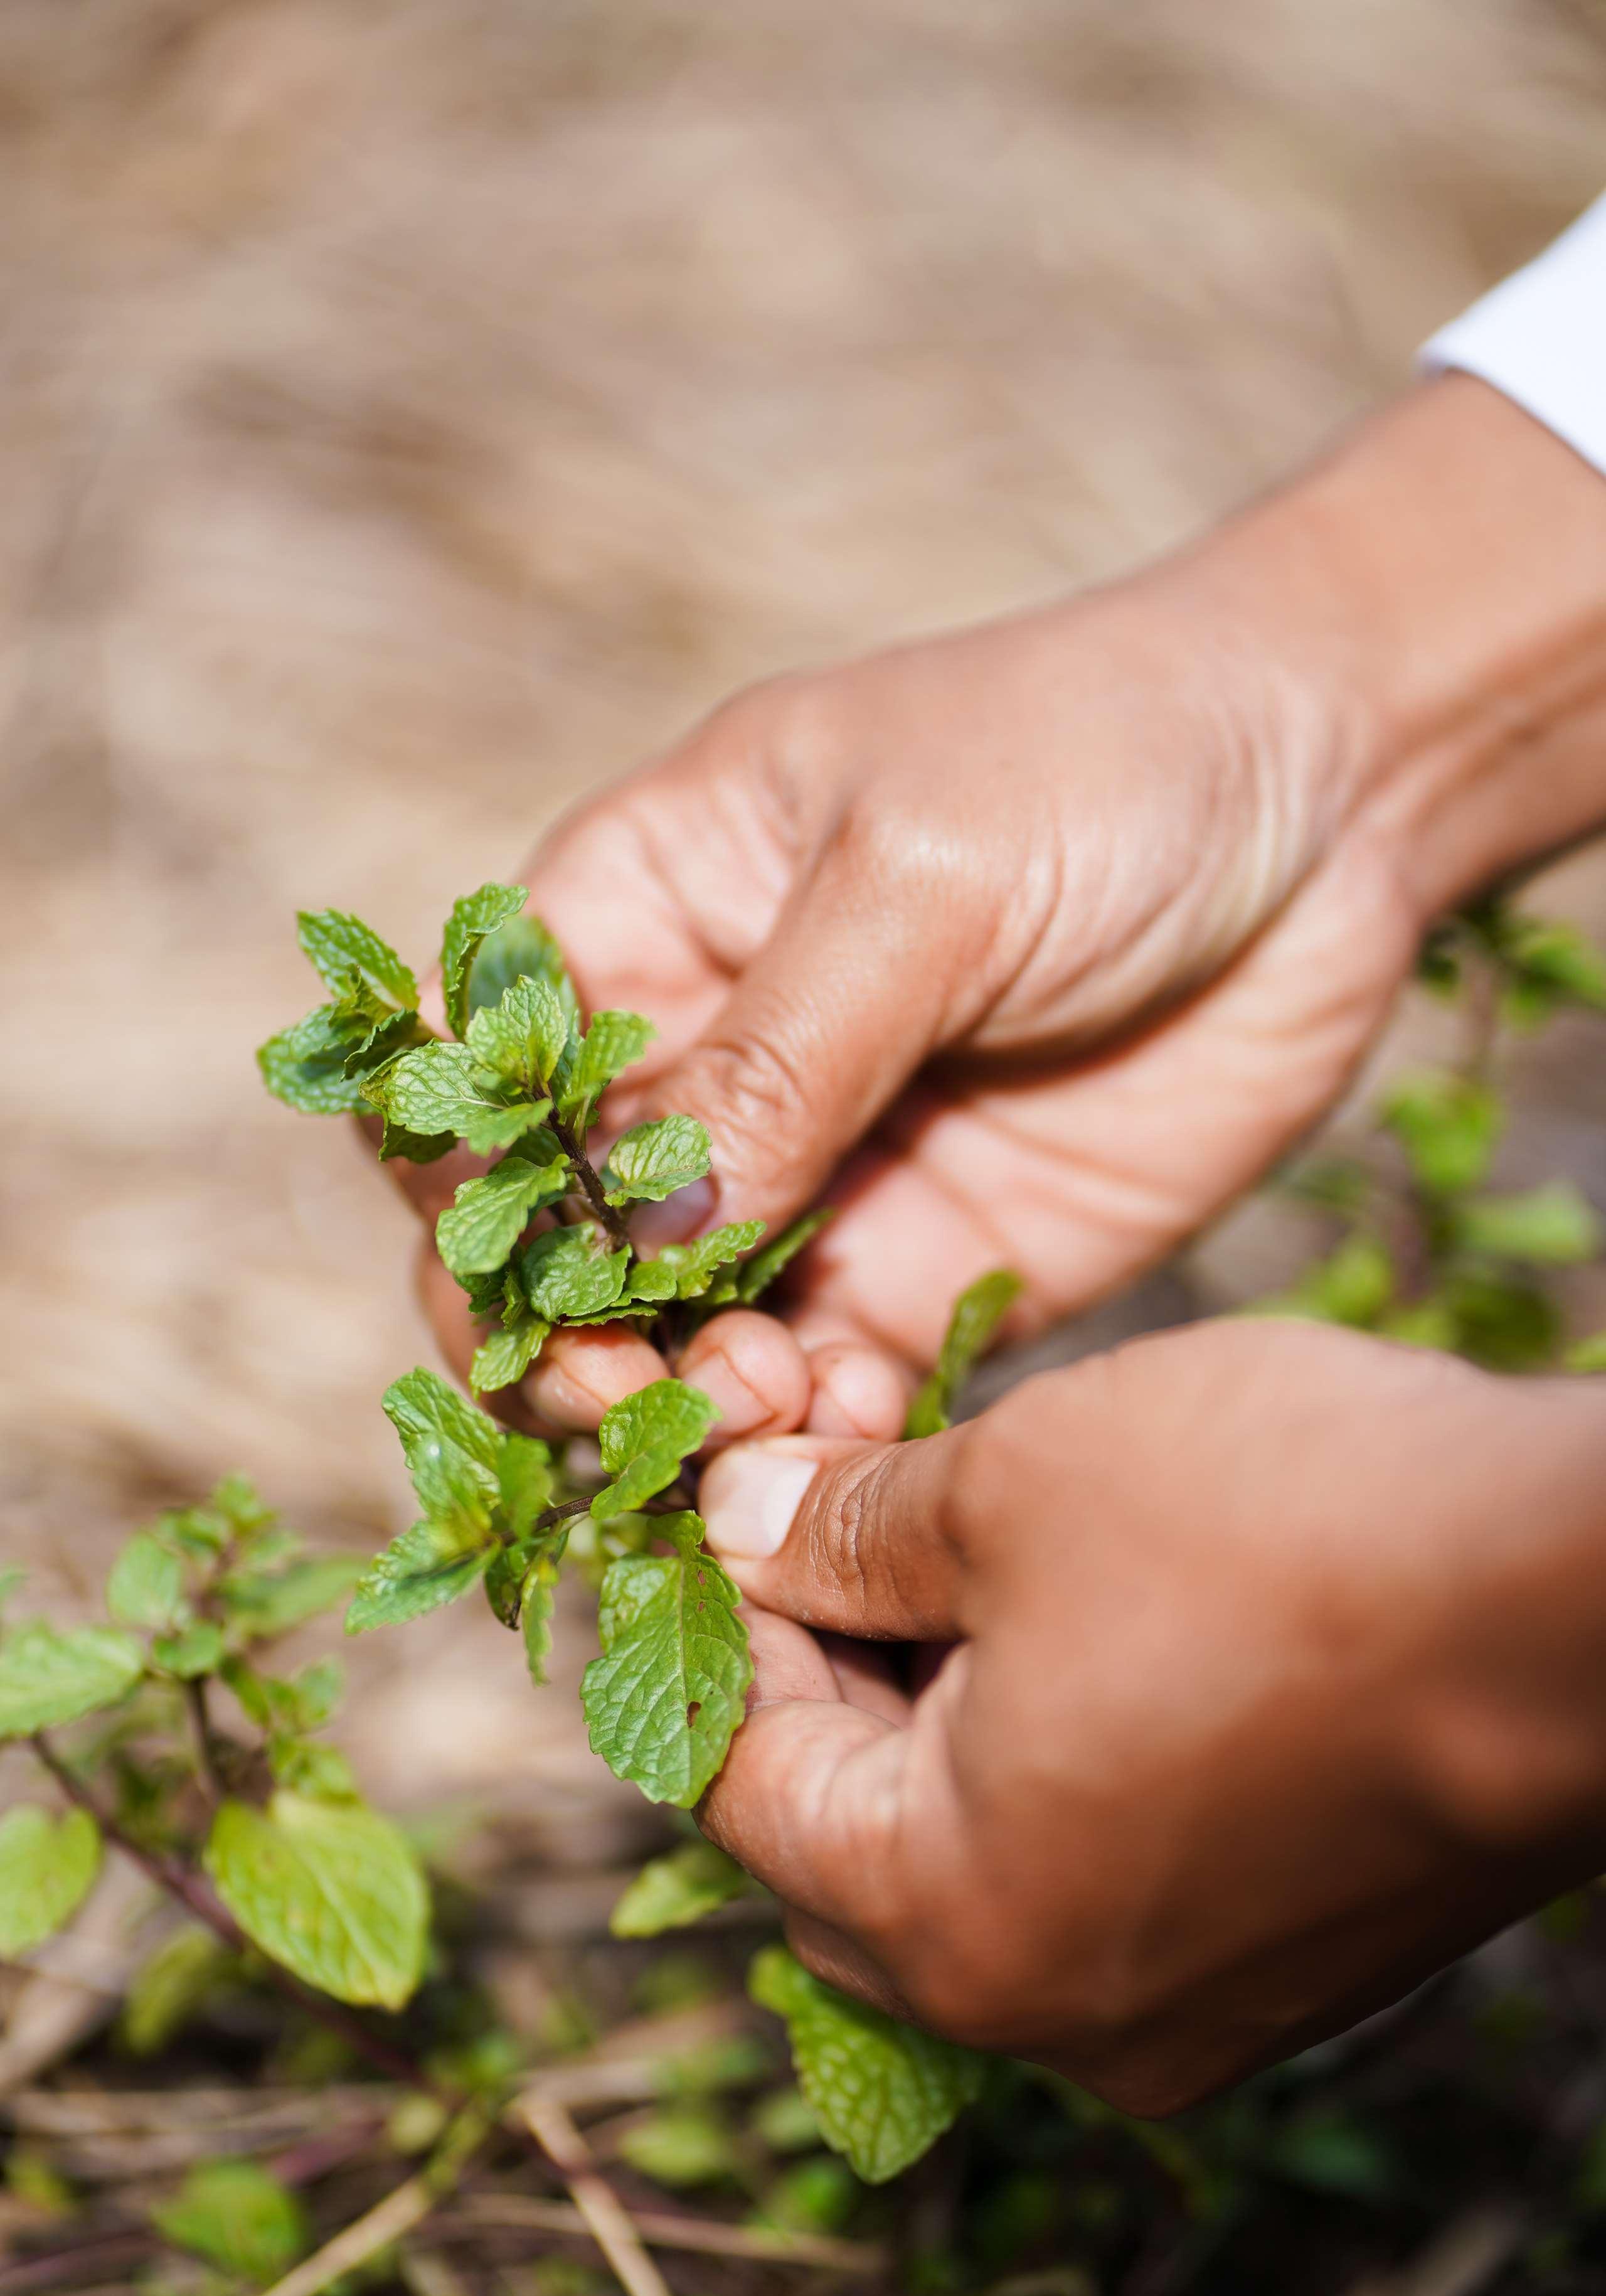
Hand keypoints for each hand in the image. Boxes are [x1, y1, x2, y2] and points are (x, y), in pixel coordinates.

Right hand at [390, 372, 1605, 1442]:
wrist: (1337, 798)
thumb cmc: (1102, 756)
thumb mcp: (920, 874)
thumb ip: (774, 1059)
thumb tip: (632, 1240)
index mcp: (637, 922)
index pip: (471, 1084)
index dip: (470, 1193)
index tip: (546, 1267)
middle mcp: (702, 1070)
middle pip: (554, 1247)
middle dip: (569, 1338)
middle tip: (655, 1387)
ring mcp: (815, 1182)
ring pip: (676, 1346)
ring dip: (688, 1407)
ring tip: (770, 1406)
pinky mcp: (933, 1270)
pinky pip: (827, 1390)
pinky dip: (817, 1436)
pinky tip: (855, 1429)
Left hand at [696, 1319, 1605, 2111]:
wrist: (1587, 1603)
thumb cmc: (1288, 1532)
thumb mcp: (1011, 1486)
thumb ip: (840, 1531)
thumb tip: (738, 1531)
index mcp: (951, 1924)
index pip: (746, 1782)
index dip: (728, 1622)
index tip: (747, 1503)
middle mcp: (1056, 2015)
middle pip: (849, 1846)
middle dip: (831, 1673)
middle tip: (848, 1519)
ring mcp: (1184, 2010)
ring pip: (979, 1864)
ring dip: (942, 1713)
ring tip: (967, 1549)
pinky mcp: (1286, 1966)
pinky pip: (1101, 1881)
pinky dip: (1056, 1763)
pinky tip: (1089, 1626)